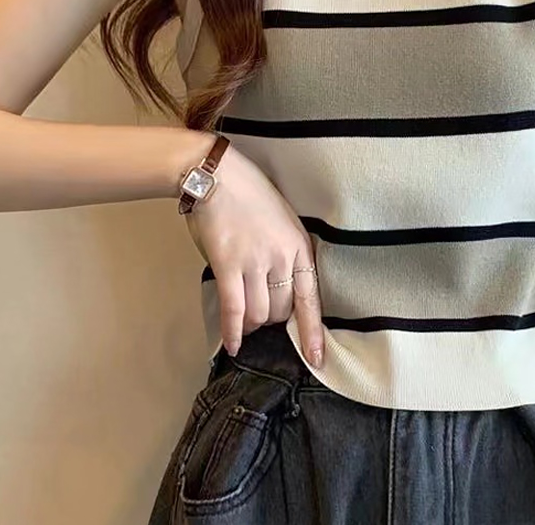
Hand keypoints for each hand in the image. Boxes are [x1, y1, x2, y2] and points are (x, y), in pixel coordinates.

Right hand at [184, 144, 324, 367]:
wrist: (218, 176)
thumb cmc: (251, 195)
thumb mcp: (284, 221)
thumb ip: (287, 254)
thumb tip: (280, 290)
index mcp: (299, 246)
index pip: (311, 298)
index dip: (312, 332)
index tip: (316, 358)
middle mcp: (280, 257)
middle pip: (281, 310)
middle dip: (272, 320)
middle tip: (262, 315)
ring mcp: (253, 262)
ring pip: (258, 314)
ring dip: (252, 325)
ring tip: (246, 322)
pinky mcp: (226, 265)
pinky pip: (233, 309)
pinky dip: (232, 331)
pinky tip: (232, 344)